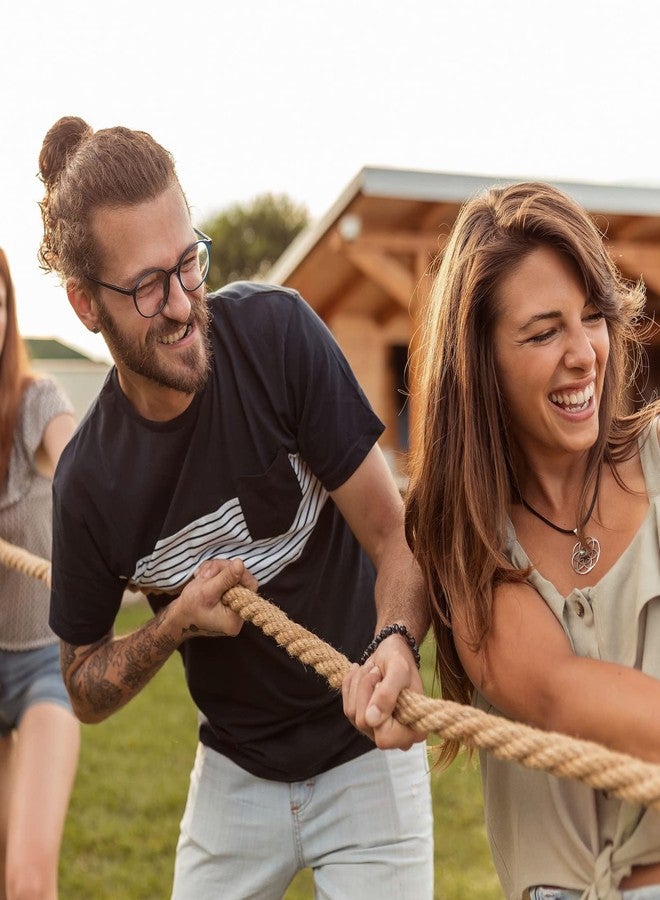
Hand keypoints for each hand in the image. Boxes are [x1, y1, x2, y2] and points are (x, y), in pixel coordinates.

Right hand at [173, 558, 257, 639]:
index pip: (250, 587)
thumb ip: (226, 578)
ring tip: (201, 578)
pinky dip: (214, 574)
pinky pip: (226, 578)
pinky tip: (202, 579)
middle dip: (223, 571)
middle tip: (207, 574)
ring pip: (232, 575)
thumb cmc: (189, 608)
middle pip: (241, 579)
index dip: (239, 573)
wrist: (177, 616)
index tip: (222, 570)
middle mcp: (238, 614)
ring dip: (216, 571)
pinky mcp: (227, 598)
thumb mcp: (207, 591)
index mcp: (236, 619)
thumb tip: (241, 564)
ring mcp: (233, 605)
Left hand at [342, 634, 425, 749]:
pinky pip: (347, 707)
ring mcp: (378, 728)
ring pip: (352, 714)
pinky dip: (351, 686)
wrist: (391, 652)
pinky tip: (361, 673)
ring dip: (358, 685)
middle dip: (365, 690)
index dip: (378, 711)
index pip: (385, 737)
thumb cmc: (400, 659)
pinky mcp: (365, 719)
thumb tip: (371, 720)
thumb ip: (387, 695)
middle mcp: (395, 735)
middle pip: (364, 723)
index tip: (381, 683)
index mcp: (412, 730)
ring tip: (372, 670)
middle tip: (376, 671)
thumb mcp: (398, 670)